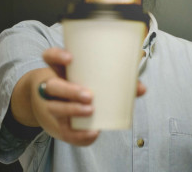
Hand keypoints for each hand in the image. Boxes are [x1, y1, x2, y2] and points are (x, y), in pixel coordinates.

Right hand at [31, 48, 145, 145]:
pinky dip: (79, 134)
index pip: (49, 57)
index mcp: (59, 71)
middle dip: (69, 91)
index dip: (56, 56)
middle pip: (52, 86)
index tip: (70, 58)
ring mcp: (51, 107)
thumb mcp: (90, 80)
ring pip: (55, 108)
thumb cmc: (80, 89)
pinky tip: (93, 132)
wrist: (55, 110)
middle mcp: (51, 88)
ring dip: (72, 110)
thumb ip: (117, 81)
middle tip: (89, 95)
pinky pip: (65, 131)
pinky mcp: (58, 125)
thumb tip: (141, 88)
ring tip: (90, 111)